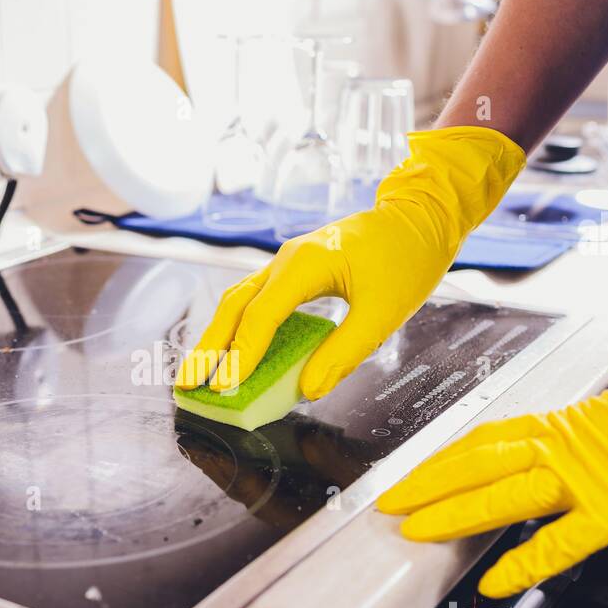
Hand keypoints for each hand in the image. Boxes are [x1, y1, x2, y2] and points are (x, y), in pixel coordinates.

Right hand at [174, 127, 525, 399]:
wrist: (420, 218)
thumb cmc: (407, 258)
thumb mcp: (383, 313)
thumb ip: (344, 352)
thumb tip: (309, 389)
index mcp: (307, 264)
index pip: (261, 315)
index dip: (240, 354)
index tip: (224, 386)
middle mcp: (287, 260)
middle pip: (234, 305)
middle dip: (209, 346)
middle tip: (187, 383)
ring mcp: (287, 263)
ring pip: (240, 301)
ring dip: (217, 337)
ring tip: (198, 372)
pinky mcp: (295, 271)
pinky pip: (257, 301)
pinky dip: (240, 328)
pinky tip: (233, 353)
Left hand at [379, 224, 607, 597]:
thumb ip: (584, 444)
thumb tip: (557, 464)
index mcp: (565, 424)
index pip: (485, 441)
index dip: (441, 460)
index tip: (408, 475)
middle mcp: (567, 446)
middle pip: (478, 463)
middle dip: (427, 484)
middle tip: (385, 504)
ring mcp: (592, 477)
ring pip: (506, 494)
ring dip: (455, 512)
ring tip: (414, 531)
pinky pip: (566, 539)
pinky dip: (528, 561)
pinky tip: (497, 582)